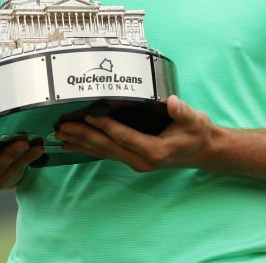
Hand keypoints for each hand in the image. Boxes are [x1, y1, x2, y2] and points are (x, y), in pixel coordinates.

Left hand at [54, 96, 219, 172]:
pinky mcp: (132, 158)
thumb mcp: (195, 120)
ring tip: (61, 136)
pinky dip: (89, 148)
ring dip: (81, 143)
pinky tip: (74, 145)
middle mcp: (141, 160)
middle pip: (107, 148)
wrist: (204, 151)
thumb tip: (172, 103)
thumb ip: (183, 112)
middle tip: (63, 127)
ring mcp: (136, 162)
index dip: (106, 127)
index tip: (89, 117)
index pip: (124, 138)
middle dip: (84, 137)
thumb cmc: (198, 134)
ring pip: (104, 152)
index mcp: (154, 151)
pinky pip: (107, 153)